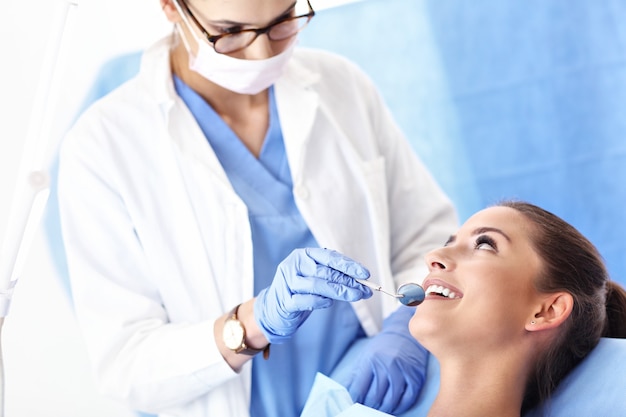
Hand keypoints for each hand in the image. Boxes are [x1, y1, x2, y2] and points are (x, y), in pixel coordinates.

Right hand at [254, 248, 372, 342]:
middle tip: (365, 290)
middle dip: (348, 281)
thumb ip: (333, 276)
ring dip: (339, 291)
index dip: (348, 265)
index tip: (365, 274)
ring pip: (316, 285)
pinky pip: (305, 300)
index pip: (329, 257)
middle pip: (325, 272)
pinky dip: (320, 301)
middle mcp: (293, 265)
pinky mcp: (284, 301)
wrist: (274, 307)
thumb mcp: (315, 277)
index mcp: (303, 255)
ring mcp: (286, 282)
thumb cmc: (301, 290)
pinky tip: (329, 303)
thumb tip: (361, 282)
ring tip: (355, 296)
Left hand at [335, 306, 427, 413]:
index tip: (355, 403)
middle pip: (375, 397)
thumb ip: (355, 375)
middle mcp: (387, 365)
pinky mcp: (416, 376)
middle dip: (369, 406)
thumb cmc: (381, 347)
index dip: (355, 400)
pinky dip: (400, 407)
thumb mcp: (364, 356)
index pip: (359, 389)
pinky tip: (394, 407)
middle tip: (367, 408)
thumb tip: (346, 394)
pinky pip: (408, 399)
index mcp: (371, 360)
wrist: (403, 333)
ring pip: (391, 401)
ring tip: (379, 409)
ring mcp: (402, 371)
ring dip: (383, 409)